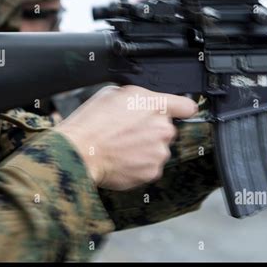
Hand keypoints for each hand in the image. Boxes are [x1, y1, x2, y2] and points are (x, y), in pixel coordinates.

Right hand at [54, 86, 197, 190]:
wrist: (80, 153)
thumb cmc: (91, 123)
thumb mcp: (113, 94)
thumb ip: (137, 98)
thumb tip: (142, 103)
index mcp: (155, 105)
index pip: (186, 106)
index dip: (181, 109)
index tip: (181, 112)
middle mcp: (163, 129)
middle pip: (166, 129)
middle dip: (151, 130)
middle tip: (128, 133)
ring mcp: (159, 152)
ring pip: (157, 149)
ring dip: (144, 149)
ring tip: (121, 147)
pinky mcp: (152, 172)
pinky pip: (149, 166)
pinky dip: (138, 165)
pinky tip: (121, 159)